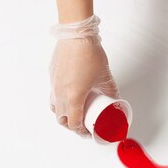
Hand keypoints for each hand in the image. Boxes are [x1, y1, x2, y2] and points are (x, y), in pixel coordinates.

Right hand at [48, 15, 118, 136]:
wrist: (76, 34)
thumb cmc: (89, 54)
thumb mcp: (105, 77)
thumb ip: (111, 91)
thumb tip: (116, 100)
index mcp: (73, 99)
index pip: (74, 124)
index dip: (82, 132)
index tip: (88, 132)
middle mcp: (59, 94)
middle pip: (61, 119)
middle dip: (71, 125)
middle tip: (82, 124)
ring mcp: (54, 85)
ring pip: (54, 107)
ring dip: (63, 114)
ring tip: (74, 111)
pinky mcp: (52, 76)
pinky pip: (53, 93)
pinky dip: (59, 99)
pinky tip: (69, 93)